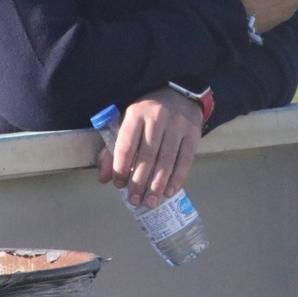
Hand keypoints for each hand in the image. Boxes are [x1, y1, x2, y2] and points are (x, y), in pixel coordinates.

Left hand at [96, 87, 202, 208]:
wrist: (179, 93)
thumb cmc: (148, 113)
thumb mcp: (128, 123)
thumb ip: (114, 149)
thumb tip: (104, 178)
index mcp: (136, 113)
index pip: (126, 145)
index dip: (121, 168)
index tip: (119, 185)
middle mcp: (157, 117)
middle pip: (147, 155)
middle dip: (139, 182)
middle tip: (134, 200)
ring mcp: (178, 125)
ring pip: (166, 160)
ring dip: (157, 185)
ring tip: (150, 202)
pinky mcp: (193, 133)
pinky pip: (185, 160)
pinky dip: (177, 179)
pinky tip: (168, 192)